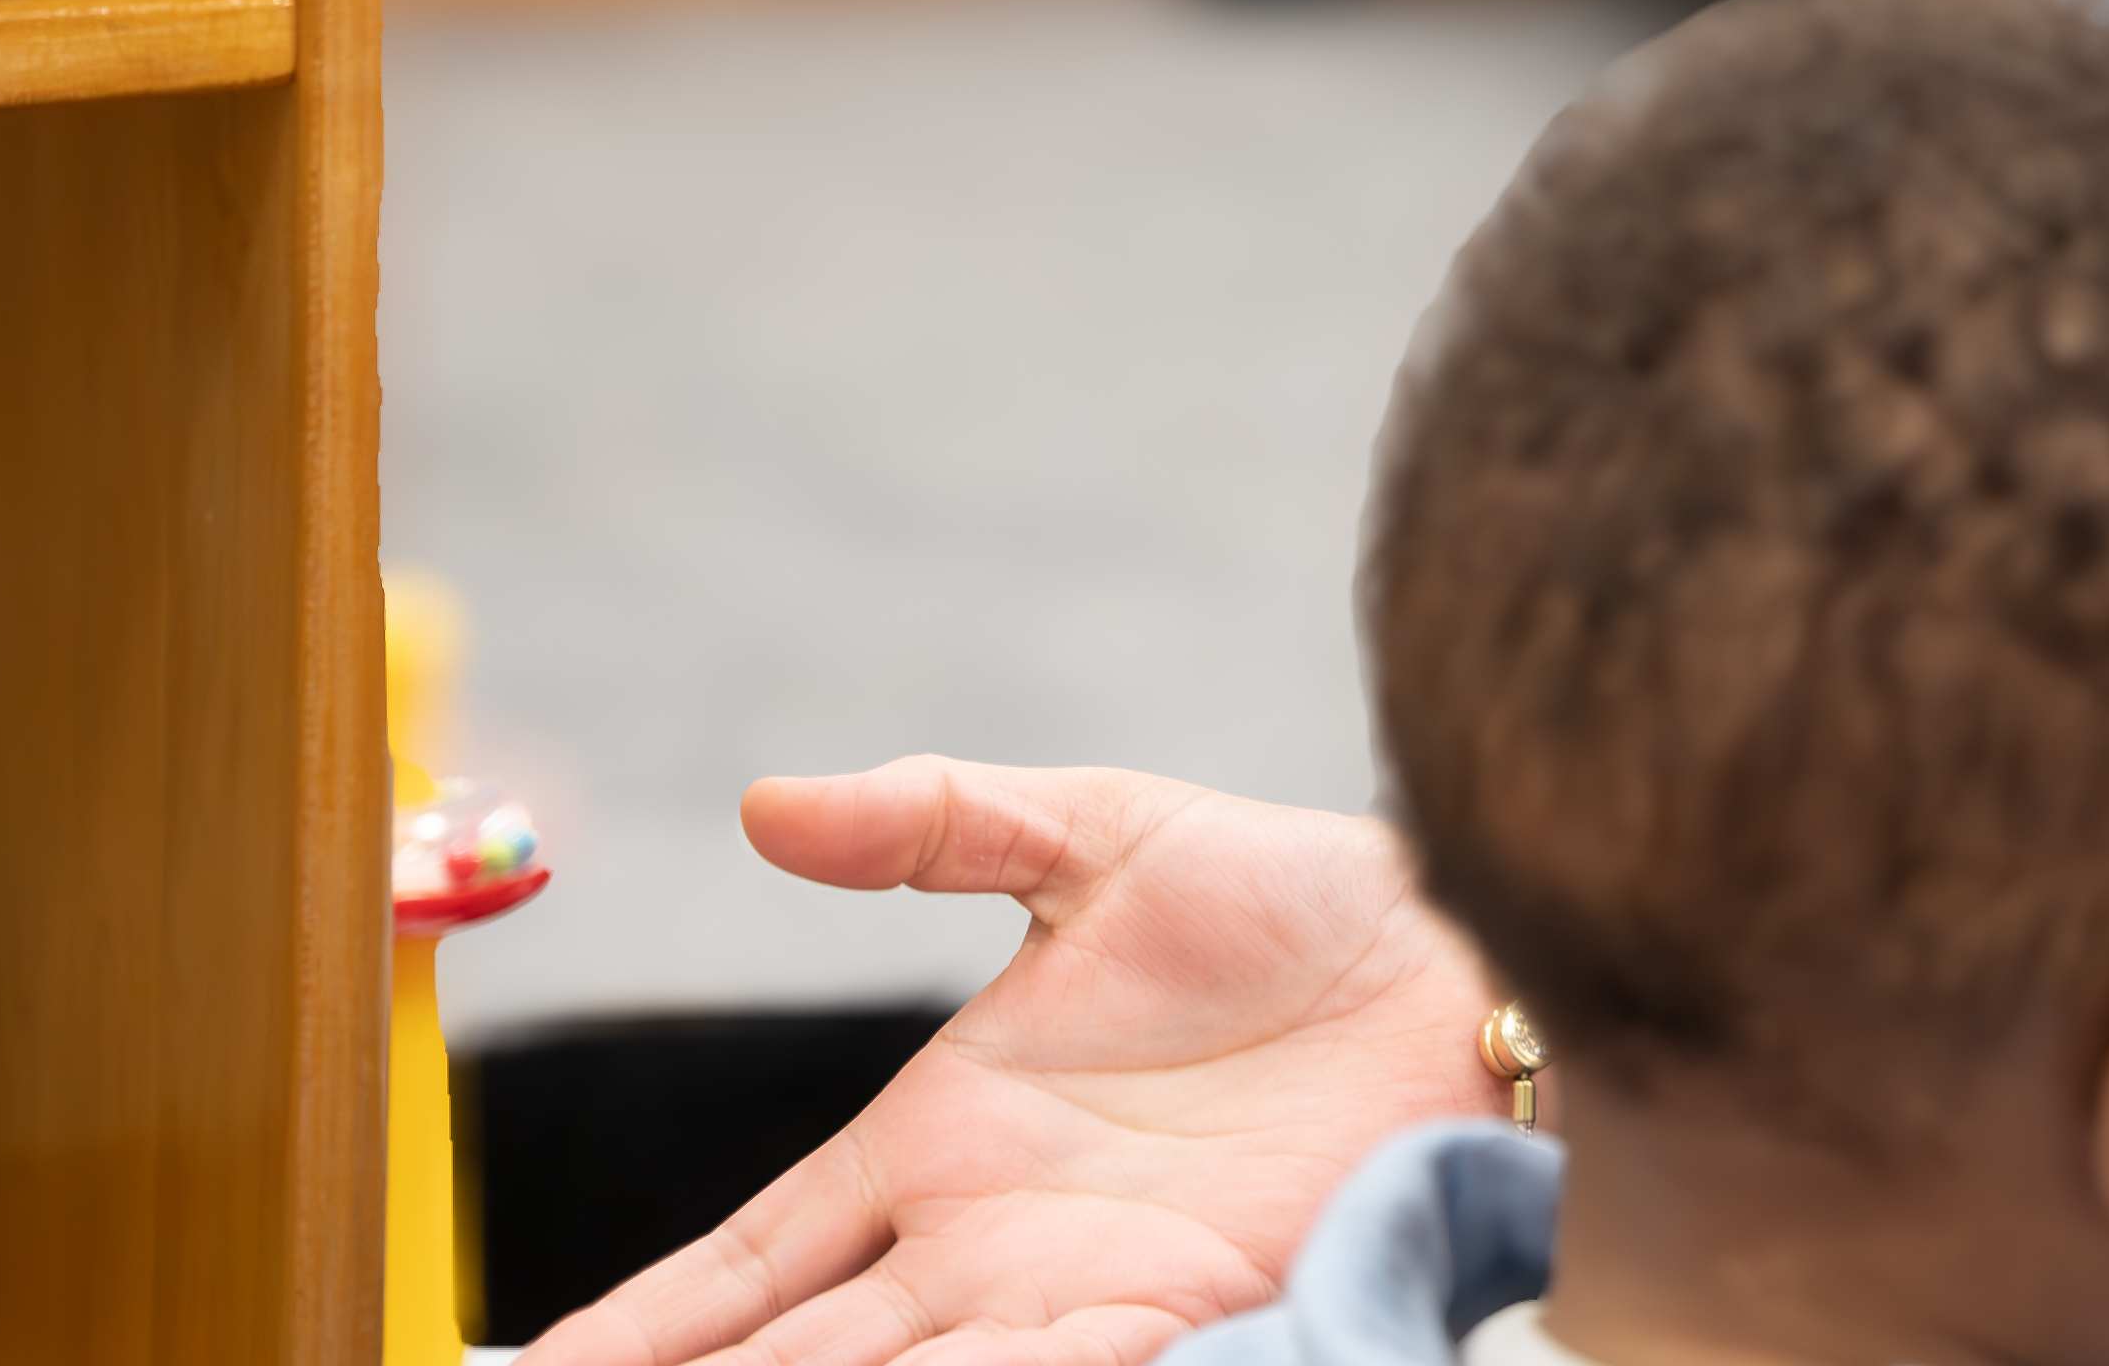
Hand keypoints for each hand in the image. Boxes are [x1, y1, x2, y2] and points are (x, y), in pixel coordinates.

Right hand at [523, 759, 1494, 1365]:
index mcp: (938, 1148)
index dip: (639, 1327)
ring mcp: (1081, 1297)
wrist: (1470, 948)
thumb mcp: (1101, 840)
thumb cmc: (1295, 903)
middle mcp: (987, 1250)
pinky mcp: (1190, 1317)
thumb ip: (940, 824)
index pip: (745, 1267)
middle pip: (792, 1362)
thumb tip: (769, 800)